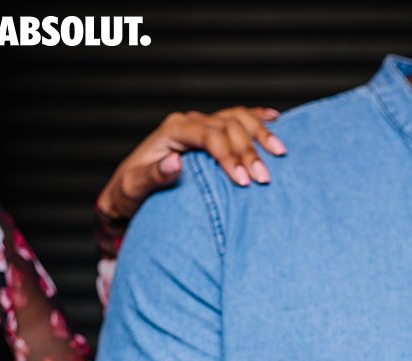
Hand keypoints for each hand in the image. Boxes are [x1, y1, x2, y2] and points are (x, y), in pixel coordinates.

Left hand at [96, 106, 287, 219]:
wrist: (130, 190)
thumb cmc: (131, 191)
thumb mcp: (135, 187)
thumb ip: (155, 175)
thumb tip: (176, 162)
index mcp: (173, 130)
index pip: (209, 136)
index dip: (228, 155)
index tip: (242, 181)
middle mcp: (190, 122)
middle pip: (228, 127)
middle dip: (249, 152)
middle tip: (264, 179)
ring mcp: (203, 125)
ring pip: (238, 119)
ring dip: (261, 135)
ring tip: (280, 153)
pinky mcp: (212, 132)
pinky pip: (239, 118)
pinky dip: (258, 118)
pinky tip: (276, 119)